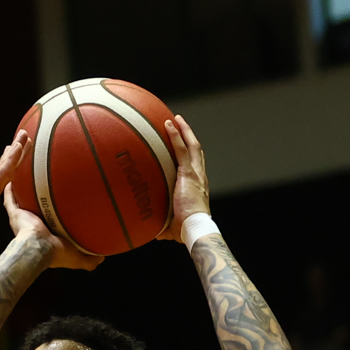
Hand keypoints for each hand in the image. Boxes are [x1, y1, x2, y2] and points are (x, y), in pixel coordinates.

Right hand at [2, 184, 103, 272]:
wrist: (39, 249)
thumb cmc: (56, 254)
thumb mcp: (77, 258)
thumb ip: (89, 259)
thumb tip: (101, 258)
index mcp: (44, 236)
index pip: (48, 224)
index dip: (53, 215)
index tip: (60, 206)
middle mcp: (32, 227)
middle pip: (34, 211)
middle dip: (37, 201)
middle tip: (46, 187)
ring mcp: (22, 219)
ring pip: (21, 202)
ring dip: (23, 192)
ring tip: (29, 178)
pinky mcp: (15, 213)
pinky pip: (11, 199)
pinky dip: (11, 190)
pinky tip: (13, 178)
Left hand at [159, 115, 210, 241]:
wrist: (193, 228)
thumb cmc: (184, 231)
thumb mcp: (171, 224)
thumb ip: (162, 224)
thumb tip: (150, 230)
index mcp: (197, 186)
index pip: (195, 165)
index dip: (190, 154)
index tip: (183, 145)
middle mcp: (200, 176)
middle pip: (196, 150)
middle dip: (188, 136)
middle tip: (179, 125)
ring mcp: (195, 173)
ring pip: (192, 145)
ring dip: (184, 130)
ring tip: (175, 119)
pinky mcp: (188, 173)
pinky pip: (182, 149)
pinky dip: (176, 135)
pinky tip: (168, 124)